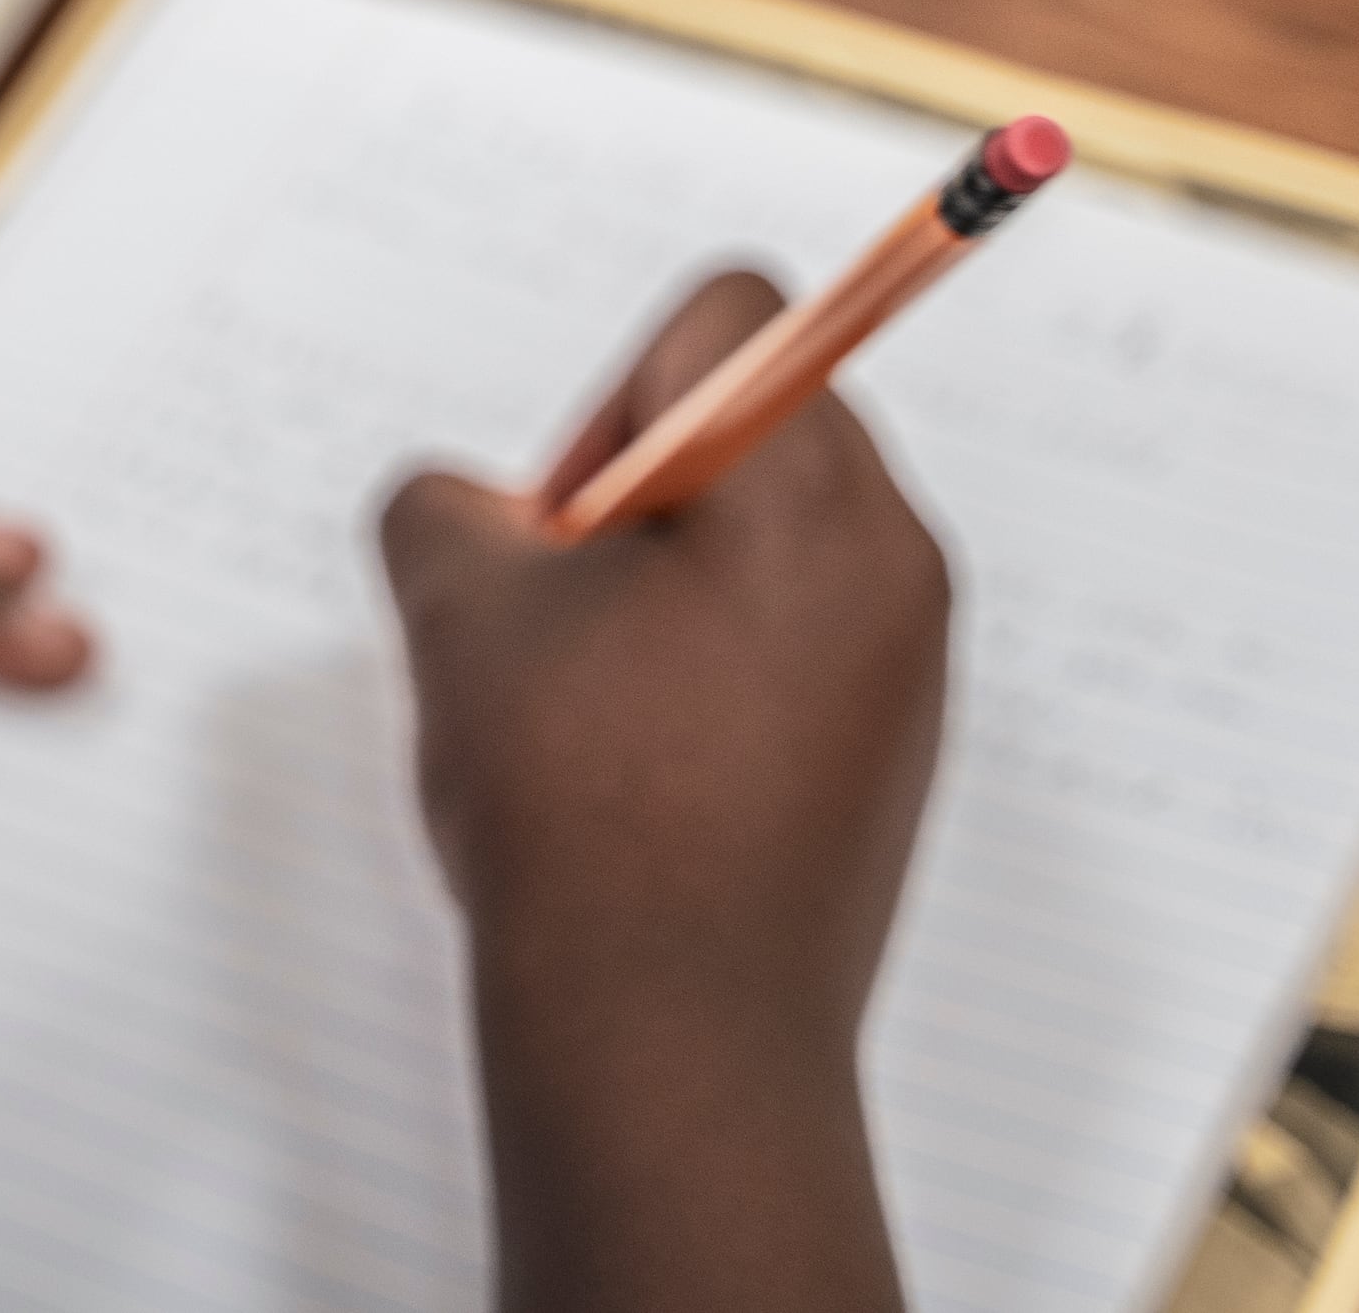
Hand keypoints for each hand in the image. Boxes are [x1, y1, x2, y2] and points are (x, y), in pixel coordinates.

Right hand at [379, 272, 948, 1312]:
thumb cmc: (580, 816)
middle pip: (755, 418)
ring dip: (670, 579)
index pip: (731, 316)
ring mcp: (909, 659)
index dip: (610, 391)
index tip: (563, 523)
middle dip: (638, 487)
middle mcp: (891, 555)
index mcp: (809, 487)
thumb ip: (449, 503)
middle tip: (560, 612)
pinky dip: (713, 663)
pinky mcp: (899, 747)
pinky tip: (642, 772)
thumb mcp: (459, 610)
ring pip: (772, 534)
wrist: (675, 1043)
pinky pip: (801, 635)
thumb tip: (481, 513)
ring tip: (593, 707)